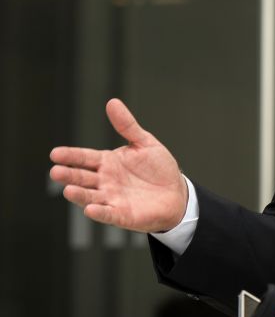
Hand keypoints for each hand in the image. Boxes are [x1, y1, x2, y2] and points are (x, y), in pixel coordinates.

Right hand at [49, 98, 187, 232]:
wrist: (176, 192)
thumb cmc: (159, 168)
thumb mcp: (144, 143)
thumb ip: (127, 125)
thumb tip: (112, 102)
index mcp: (107, 162)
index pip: (84, 158)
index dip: (70, 156)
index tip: (55, 153)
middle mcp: (105, 181)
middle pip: (82, 177)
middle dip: (68, 175)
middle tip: (55, 171)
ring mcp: (112, 198)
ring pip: (90, 196)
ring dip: (79, 194)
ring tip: (68, 190)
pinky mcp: (122, 214)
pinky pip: (108, 214)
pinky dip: (99, 212)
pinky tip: (90, 209)